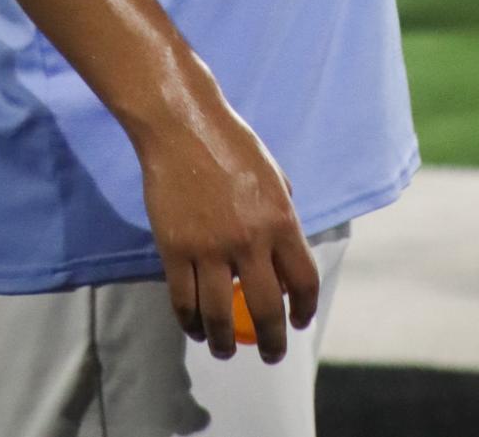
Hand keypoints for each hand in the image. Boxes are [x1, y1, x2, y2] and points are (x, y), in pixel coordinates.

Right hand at [137, 87, 319, 363]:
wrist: (181, 125)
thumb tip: (284, 255)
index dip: (304, 310)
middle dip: (271, 342)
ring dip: (224, 343)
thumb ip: (282, 215)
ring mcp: (209, 248)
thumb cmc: (231, 143)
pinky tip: (196, 327)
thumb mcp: (273, 175)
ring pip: (219, 316)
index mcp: (280, 219)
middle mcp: (249, 240)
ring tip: (225, 350)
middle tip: (270, 354)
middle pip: (266, 310)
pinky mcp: (174, 249)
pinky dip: (190, 322)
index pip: (303, 281)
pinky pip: (183, 301)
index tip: (298, 323)